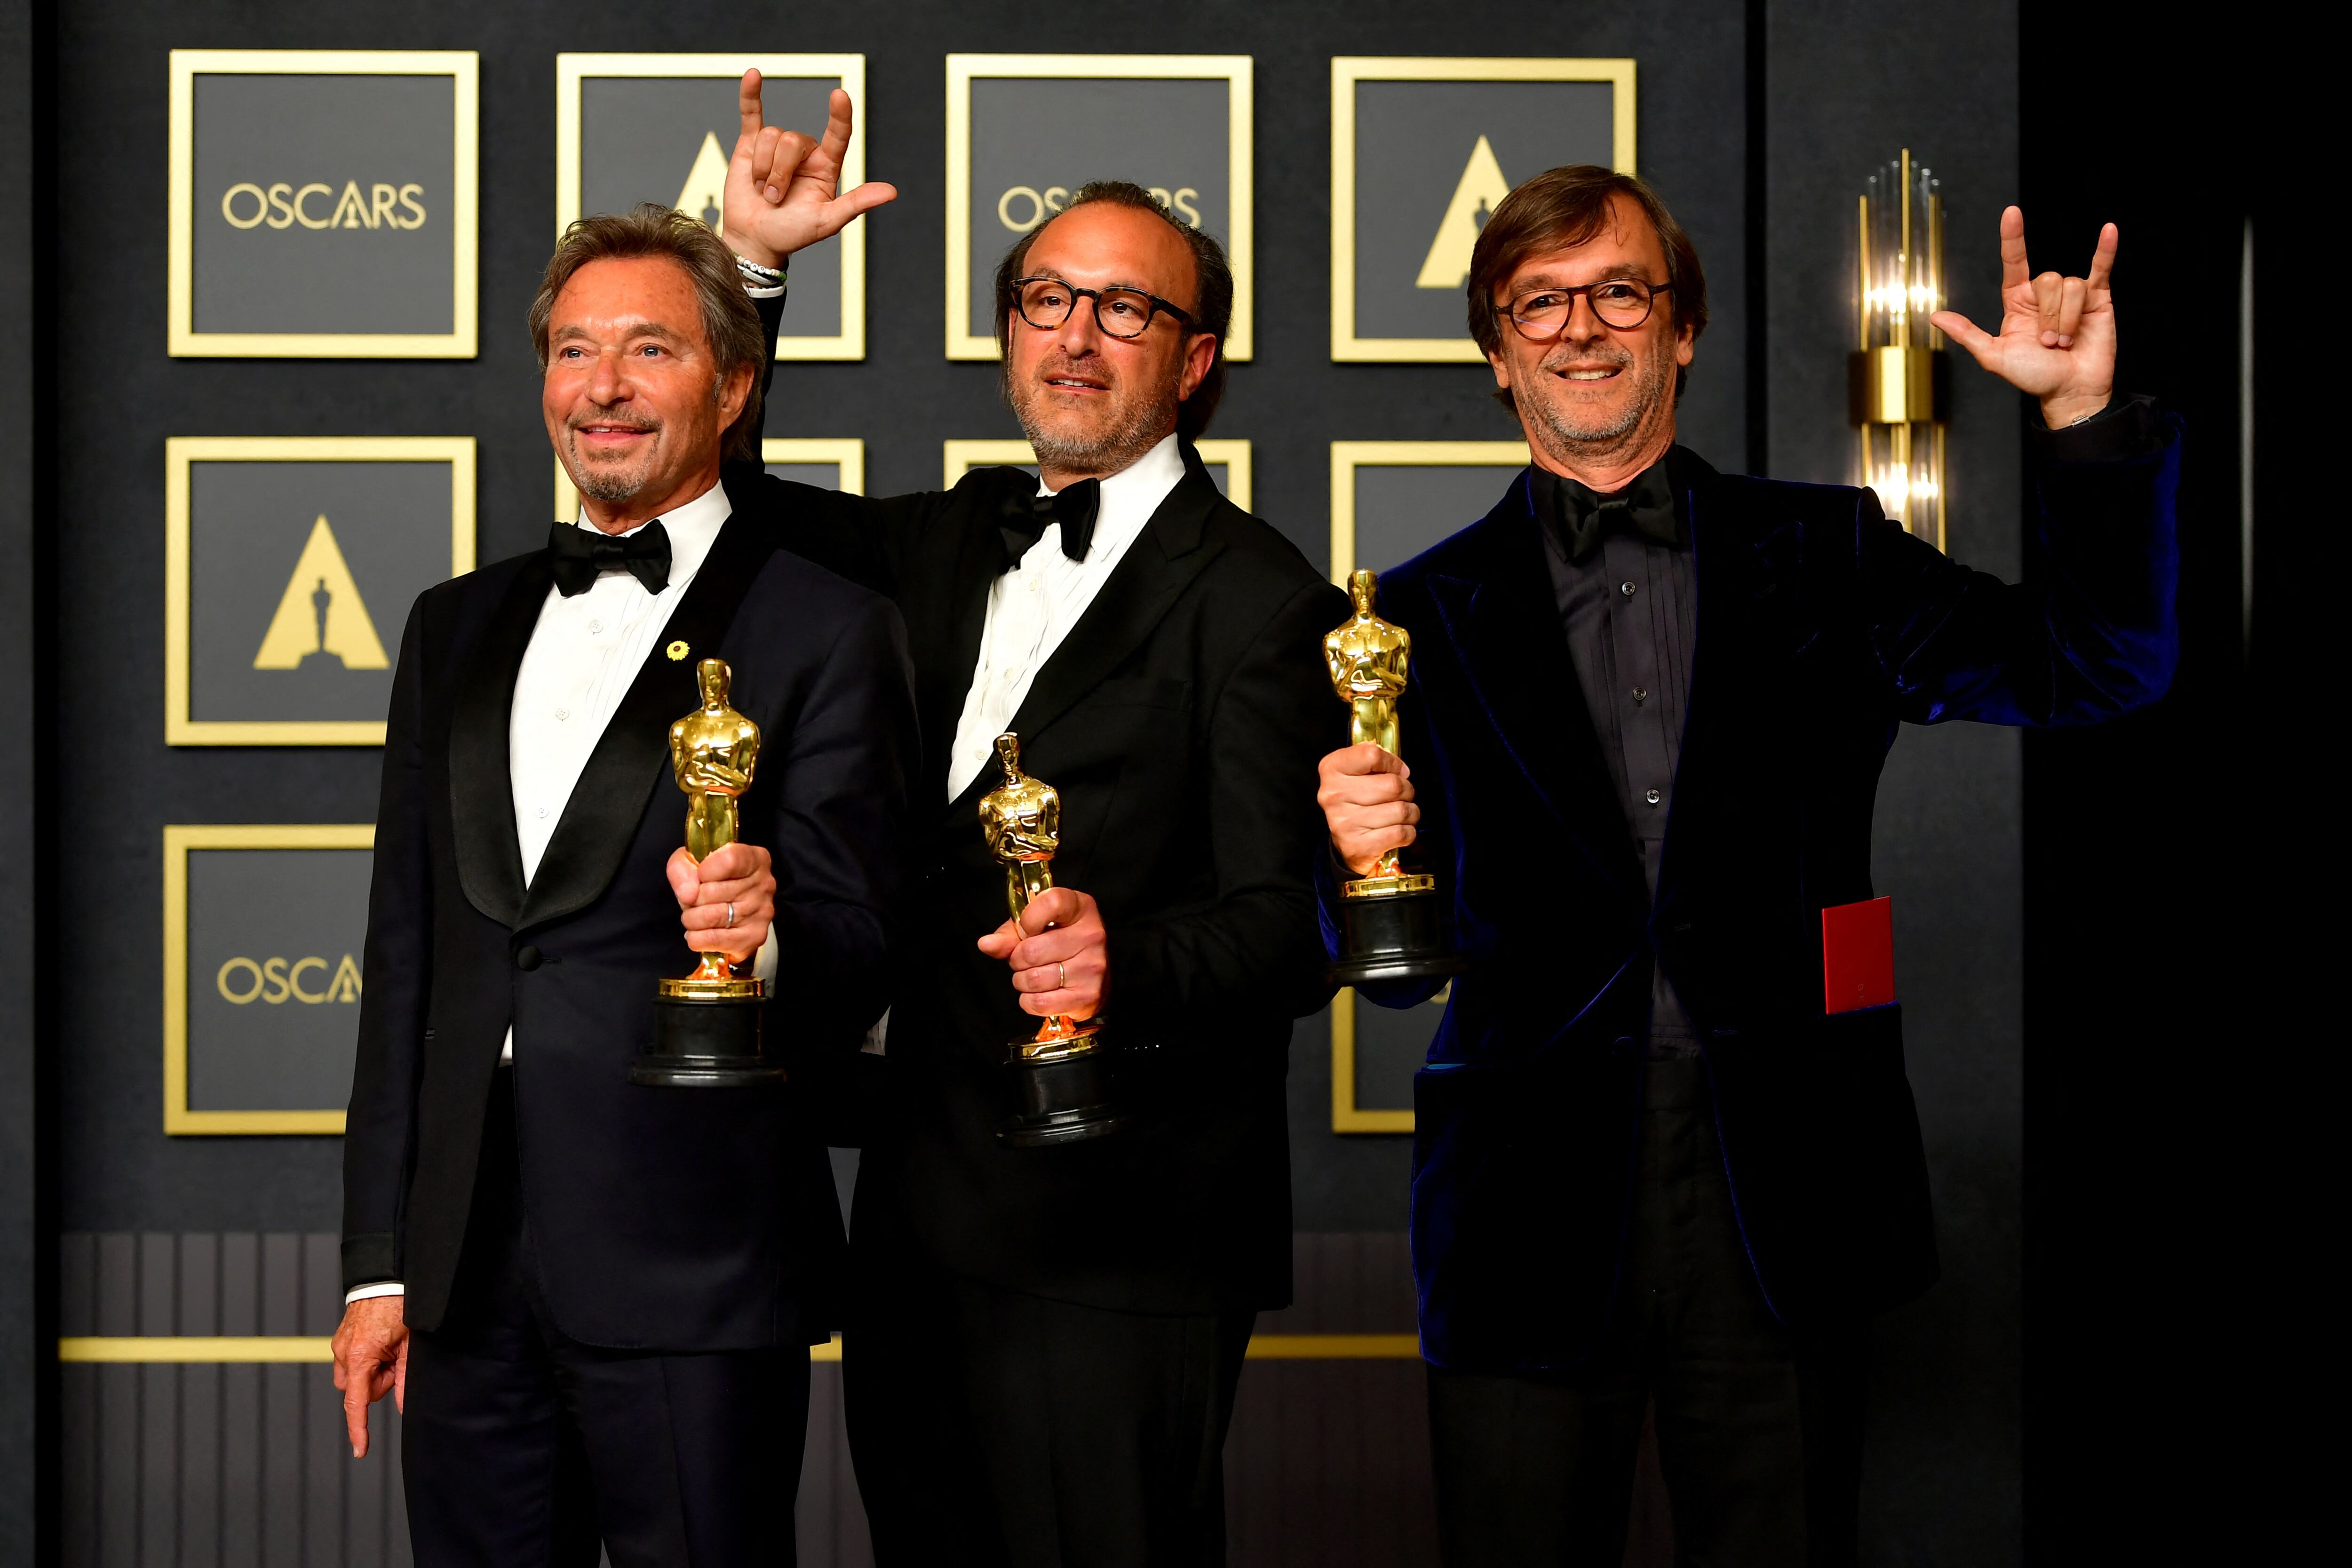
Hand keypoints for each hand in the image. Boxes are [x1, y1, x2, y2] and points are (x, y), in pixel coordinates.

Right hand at [330, 1296, 407, 1458]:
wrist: (385, 1278)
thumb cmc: (400, 1307)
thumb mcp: (409, 1345)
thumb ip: (405, 1379)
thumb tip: (405, 1407)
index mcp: (360, 1356)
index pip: (357, 1403)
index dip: (359, 1429)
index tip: (360, 1450)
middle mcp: (343, 1353)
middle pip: (361, 1390)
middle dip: (379, 1383)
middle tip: (396, 1358)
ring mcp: (339, 1346)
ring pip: (355, 1378)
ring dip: (372, 1372)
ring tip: (389, 1348)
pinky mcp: (340, 1339)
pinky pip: (352, 1362)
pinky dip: (367, 1360)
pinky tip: (380, 1342)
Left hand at [666, 842, 775, 965]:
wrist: (729, 913)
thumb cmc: (712, 881)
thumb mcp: (692, 862)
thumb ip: (682, 867)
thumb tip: (687, 894)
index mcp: (755, 859)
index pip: (729, 860)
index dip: (704, 871)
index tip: (699, 876)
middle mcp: (764, 884)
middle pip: (712, 891)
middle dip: (692, 899)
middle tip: (695, 900)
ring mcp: (762, 912)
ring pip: (710, 917)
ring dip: (691, 919)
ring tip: (695, 916)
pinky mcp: (755, 937)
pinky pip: (713, 939)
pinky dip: (696, 938)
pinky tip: (699, 932)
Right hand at [723, 72, 897, 268]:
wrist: (755, 239)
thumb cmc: (792, 233)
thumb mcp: (827, 222)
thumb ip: (856, 203)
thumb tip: (892, 192)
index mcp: (826, 167)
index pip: (838, 135)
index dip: (839, 116)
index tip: (840, 96)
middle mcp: (804, 153)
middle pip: (793, 140)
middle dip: (780, 172)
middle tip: (775, 198)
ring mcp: (777, 147)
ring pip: (770, 136)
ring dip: (761, 168)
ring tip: (762, 191)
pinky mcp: (750, 144)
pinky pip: (752, 113)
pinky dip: (750, 94)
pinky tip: (753, 75)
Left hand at [976, 885, 1107, 1019]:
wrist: (1092, 979)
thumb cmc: (1059, 945)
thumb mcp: (1035, 928)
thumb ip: (1010, 934)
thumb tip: (986, 944)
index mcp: (1080, 908)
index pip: (1051, 903)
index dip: (1028, 920)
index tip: (1026, 930)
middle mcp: (1091, 935)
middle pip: (1031, 950)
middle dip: (1018, 959)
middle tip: (1026, 960)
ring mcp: (1092, 967)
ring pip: (1033, 979)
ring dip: (1023, 981)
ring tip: (1033, 976)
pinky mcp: (1088, 996)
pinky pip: (1040, 1002)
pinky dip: (1030, 1001)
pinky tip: (1041, 993)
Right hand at [1318, 743, 1418, 876]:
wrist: (1347, 842)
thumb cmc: (1357, 801)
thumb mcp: (1356, 773)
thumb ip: (1373, 760)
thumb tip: (1399, 767)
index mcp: (1331, 769)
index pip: (1371, 755)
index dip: (1393, 763)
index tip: (1398, 771)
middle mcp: (1333, 795)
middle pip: (1393, 785)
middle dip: (1407, 790)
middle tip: (1403, 795)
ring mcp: (1343, 822)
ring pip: (1400, 810)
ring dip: (1410, 813)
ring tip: (1402, 814)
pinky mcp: (1357, 846)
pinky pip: (1401, 833)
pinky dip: (1408, 832)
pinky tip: (1398, 830)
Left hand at [1930, 206, 2116, 428]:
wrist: (2070, 391)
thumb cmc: (2033, 376)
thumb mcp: (1994, 357)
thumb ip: (1968, 334)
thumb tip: (1934, 316)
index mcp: (2018, 302)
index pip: (2014, 263)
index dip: (2013, 239)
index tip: (2011, 213)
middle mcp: (2044, 295)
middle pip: (2048, 280)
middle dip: (2049, 316)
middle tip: (2049, 344)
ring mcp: (2072, 295)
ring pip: (2070, 285)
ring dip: (2067, 319)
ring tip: (2066, 342)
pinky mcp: (2098, 298)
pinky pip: (2101, 268)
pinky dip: (2106, 250)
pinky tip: (2109, 230)